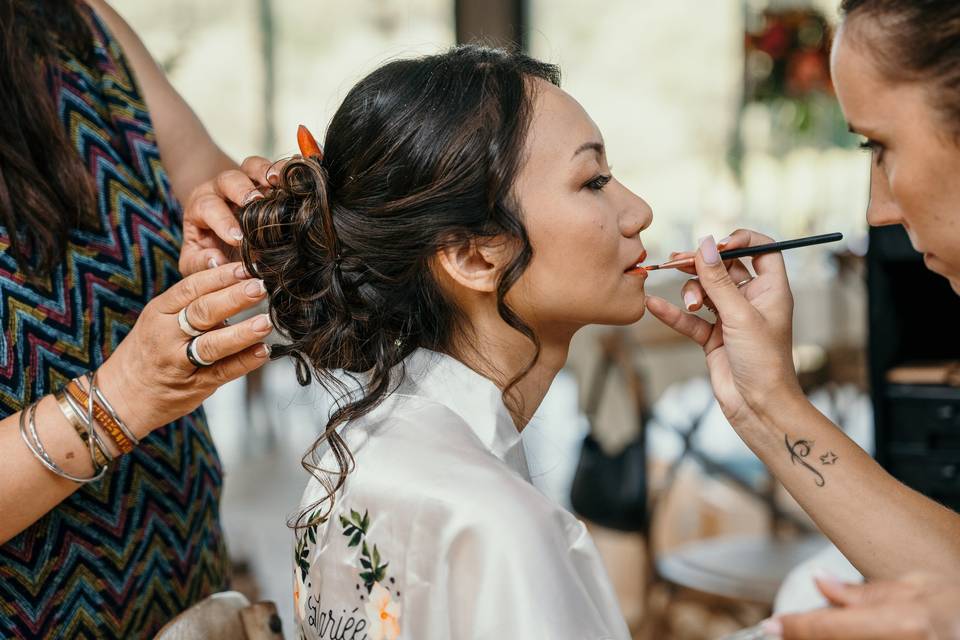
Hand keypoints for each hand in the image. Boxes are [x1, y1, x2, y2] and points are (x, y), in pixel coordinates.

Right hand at [96, 262, 272, 438]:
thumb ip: (192, 302)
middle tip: (261, 286)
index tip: (246, 266)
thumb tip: (235, 281)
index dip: (221, 276)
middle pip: (203, 311)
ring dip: (242, 333)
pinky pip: (222, 372)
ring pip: (212, 344)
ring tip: (265, 322)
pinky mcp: (193, 386)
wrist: (121, 396)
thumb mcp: (160, 319)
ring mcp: (179, 362)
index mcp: (159, 311)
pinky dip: (244, 362)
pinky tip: (262, 351)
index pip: (192, 287)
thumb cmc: (148, 350)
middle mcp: (167, 335)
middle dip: (234, 297)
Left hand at [179, 156, 280, 274]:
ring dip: (265, 172)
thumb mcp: (195, 259)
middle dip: (242, 190)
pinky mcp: (267, 178)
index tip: (238, 239)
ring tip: (277, 183)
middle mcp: (222, 190)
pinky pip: (275, 167)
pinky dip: (286, 170)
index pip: (208, 208)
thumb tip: (216, 260)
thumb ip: (199, 263)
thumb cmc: (210, 246)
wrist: (222, 230)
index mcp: (202, 207)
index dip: (223, 221)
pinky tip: (296, 179)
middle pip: (228, 180)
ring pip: (252, 166)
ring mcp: (246, 180)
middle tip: (255, 202)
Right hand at [645, 229, 801, 424]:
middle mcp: (751, 300)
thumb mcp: (739, 315)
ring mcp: (731, 318)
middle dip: (701, 264)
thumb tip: (705, 244)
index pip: (761, 250)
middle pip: (724, 268)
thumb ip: (718, 280)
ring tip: (689, 304)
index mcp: (770, 290)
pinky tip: (653, 305)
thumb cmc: (764, 362)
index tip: (717, 244)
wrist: (758, 406)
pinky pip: (690, 318)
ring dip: (691, 291)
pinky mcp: (713, 337)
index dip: (740, 241)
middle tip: (679, 260)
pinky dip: (673, 313)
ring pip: (704, 291)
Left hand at [771, 572, 959, 638]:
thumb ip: (860, 593)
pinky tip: (853, 634)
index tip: (770, 626)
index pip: (828, 627)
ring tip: (847, 624)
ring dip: (826, 638)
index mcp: (901, 622)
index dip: (794, 626)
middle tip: (795, 625)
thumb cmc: (949, 608)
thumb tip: (819, 582)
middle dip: (807, 634)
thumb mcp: (910, 588)